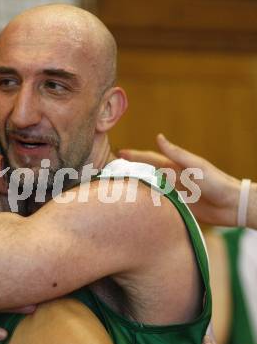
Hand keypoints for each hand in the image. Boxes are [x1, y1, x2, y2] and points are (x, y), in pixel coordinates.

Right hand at [119, 134, 240, 225]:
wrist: (231, 205)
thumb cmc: (215, 182)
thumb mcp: (195, 165)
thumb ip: (176, 153)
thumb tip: (158, 137)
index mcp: (175, 167)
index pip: (150, 159)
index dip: (135, 155)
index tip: (119, 153)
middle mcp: (171, 178)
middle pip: (146, 172)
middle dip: (130, 169)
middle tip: (113, 169)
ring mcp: (173, 192)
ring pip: (150, 187)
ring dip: (135, 185)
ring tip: (119, 186)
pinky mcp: (176, 206)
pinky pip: (157, 203)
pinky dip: (146, 202)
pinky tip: (136, 204)